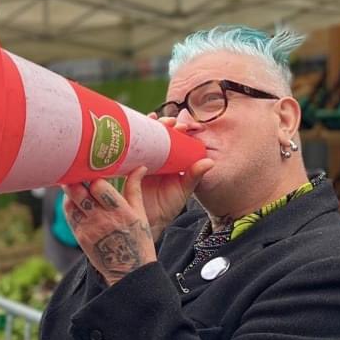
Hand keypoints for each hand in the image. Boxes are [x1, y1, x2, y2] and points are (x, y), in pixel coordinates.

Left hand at [63, 171, 156, 286]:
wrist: (129, 271)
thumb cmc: (138, 240)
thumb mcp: (140, 214)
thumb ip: (135, 189)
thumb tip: (140, 167)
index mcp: (120, 211)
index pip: (98, 186)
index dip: (94, 177)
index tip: (94, 171)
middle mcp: (102, 219)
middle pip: (79, 193)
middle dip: (75, 180)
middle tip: (75, 171)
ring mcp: (89, 229)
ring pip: (70, 203)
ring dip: (70, 192)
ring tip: (74, 185)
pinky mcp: (80, 237)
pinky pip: (70, 216)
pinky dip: (70, 205)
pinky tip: (75, 200)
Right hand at [137, 121, 213, 240]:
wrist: (148, 221)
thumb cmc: (168, 206)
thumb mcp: (183, 190)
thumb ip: (194, 176)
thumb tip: (210, 162)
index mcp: (172, 160)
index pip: (177, 139)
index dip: (181, 129)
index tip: (187, 126)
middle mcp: (158, 157)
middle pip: (161, 134)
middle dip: (166, 123)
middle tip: (171, 122)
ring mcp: (144, 159)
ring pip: (146, 136)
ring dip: (150, 125)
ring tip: (155, 119)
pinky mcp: (130, 164)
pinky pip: (130, 148)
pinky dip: (132, 137)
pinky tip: (135, 129)